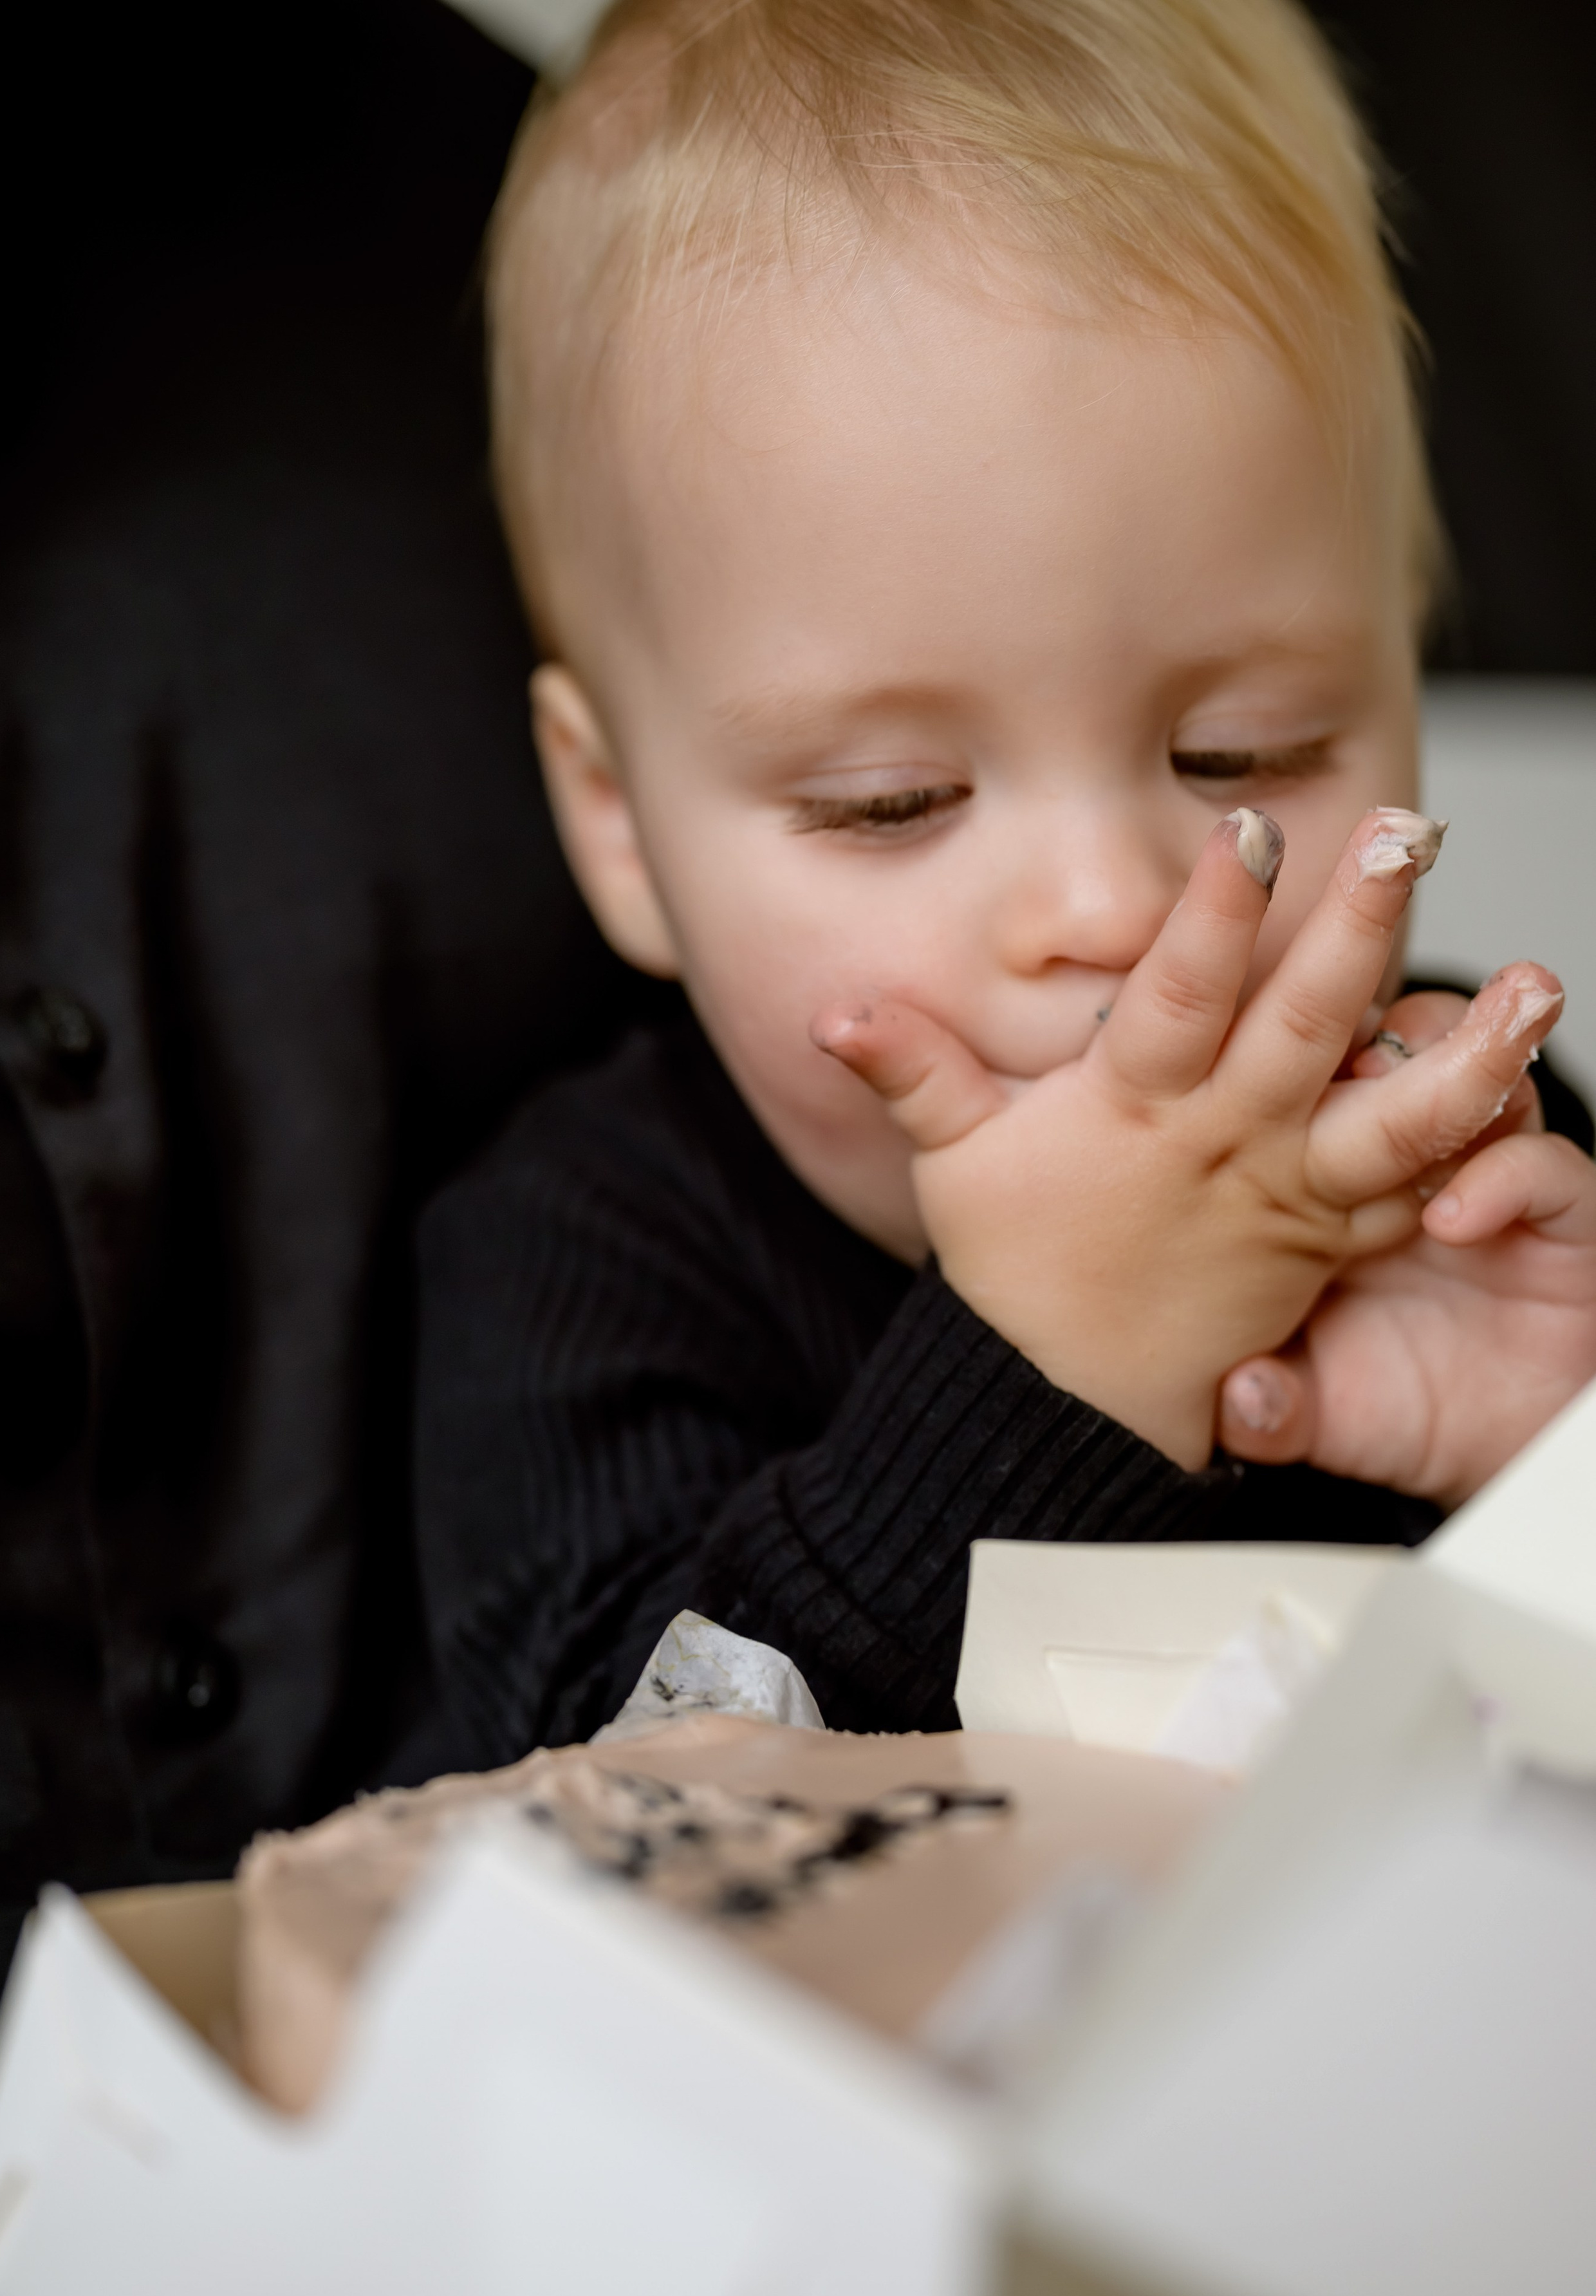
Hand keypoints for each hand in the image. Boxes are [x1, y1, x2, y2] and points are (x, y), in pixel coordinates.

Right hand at [815, 807, 1557, 1468]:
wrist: (1072, 1400)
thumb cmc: (1018, 1273)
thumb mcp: (952, 1164)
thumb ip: (911, 1071)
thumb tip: (836, 1010)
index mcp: (1134, 1110)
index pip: (1177, 994)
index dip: (1214, 912)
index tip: (1247, 830)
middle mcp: (1223, 1144)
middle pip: (1301, 1025)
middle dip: (1359, 927)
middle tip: (1413, 839)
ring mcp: (1287, 1193)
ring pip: (1390, 1118)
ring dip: (1466, 1051)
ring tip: (1536, 987)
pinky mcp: (1328, 1238)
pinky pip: (1410, 1191)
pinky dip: (1467, 1146)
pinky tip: (1521, 1083)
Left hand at [1217, 989, 1595, 1504]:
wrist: (1499, 1446)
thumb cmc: (1390, 1403)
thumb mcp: (1310, 1413)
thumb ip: (1269, 1410)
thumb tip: (1240, 1402)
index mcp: (1325, 1187)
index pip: (1298, 1093)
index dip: (1269, 1064)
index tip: (1232, 1065)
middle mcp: (1406, 1165)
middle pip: (1384, 1052)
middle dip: (1361, 1033)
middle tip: (1330, 1051)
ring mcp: (1485, 1178)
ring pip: (1473, 1078)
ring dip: (1445, 1064)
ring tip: (1399, 1085)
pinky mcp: (1560, 1215)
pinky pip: (1543, 1169)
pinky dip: (1506, 1175)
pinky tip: (1458, 1214)